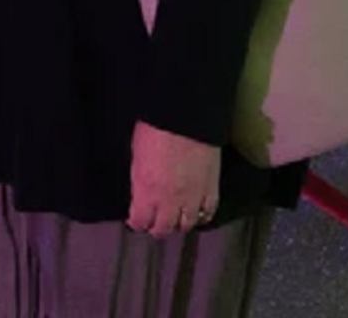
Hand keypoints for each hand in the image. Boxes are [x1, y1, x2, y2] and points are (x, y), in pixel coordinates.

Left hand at [126, 120, 220, 235]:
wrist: (186, 117)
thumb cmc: (154, 128)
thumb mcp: (136, 155)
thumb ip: (139, 181)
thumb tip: (139, 193)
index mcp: (146, 191)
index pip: (140, 221)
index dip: (137, 223)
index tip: (135, 220)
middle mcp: (169, 200)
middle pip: (164, 229)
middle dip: (157, 228)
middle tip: (154, 224)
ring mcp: (193, 197)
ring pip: (186, 225)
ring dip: (178, 224)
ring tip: (174, 221)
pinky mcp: (212, 189)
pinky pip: (208, 213)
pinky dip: (201, 216)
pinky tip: (196, 214)